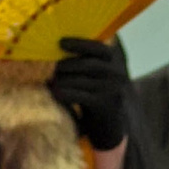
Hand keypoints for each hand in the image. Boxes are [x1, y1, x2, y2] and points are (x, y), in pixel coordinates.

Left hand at [49, 37, 128, 151]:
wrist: (116, 125)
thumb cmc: (100, 95)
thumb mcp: (97, 74)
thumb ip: (85, 60)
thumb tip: (57, 47)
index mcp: (115, 59)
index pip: (98, 47)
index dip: (80, 44)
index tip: (61, 43)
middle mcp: (117, 73)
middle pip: (89, 63)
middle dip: (68, 64)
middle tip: (52, 66)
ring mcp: (113, 90)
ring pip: (83, 80)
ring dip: (64, 79)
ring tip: (51, 79)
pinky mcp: (106, 106)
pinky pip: (82, 96)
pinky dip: (67, 93)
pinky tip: (56, 92)